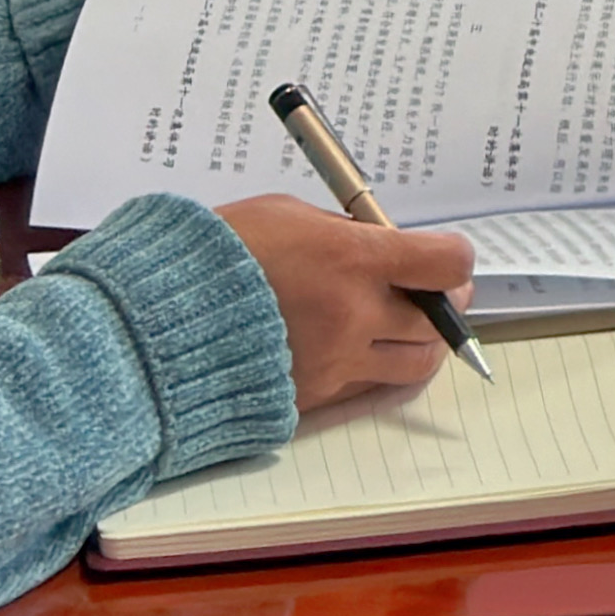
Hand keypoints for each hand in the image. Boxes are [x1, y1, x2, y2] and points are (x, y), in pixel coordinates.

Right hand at [220, 193, 476, 415]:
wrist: (160, 321)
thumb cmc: (215, 256)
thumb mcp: (287, 216)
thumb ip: (344, 232)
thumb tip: (382, 244)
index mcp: (352, 261)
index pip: (445, 264)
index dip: (453, 258)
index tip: (445, 256)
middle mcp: (354, 317)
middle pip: (438, 321)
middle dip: (444, 302)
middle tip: (435, 292)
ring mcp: (336, 364)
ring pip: (415, 364)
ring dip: (421, 343)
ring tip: (407, 325)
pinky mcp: (314, 399)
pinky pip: (366, 388)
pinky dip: (373, 369)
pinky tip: (360, 349)